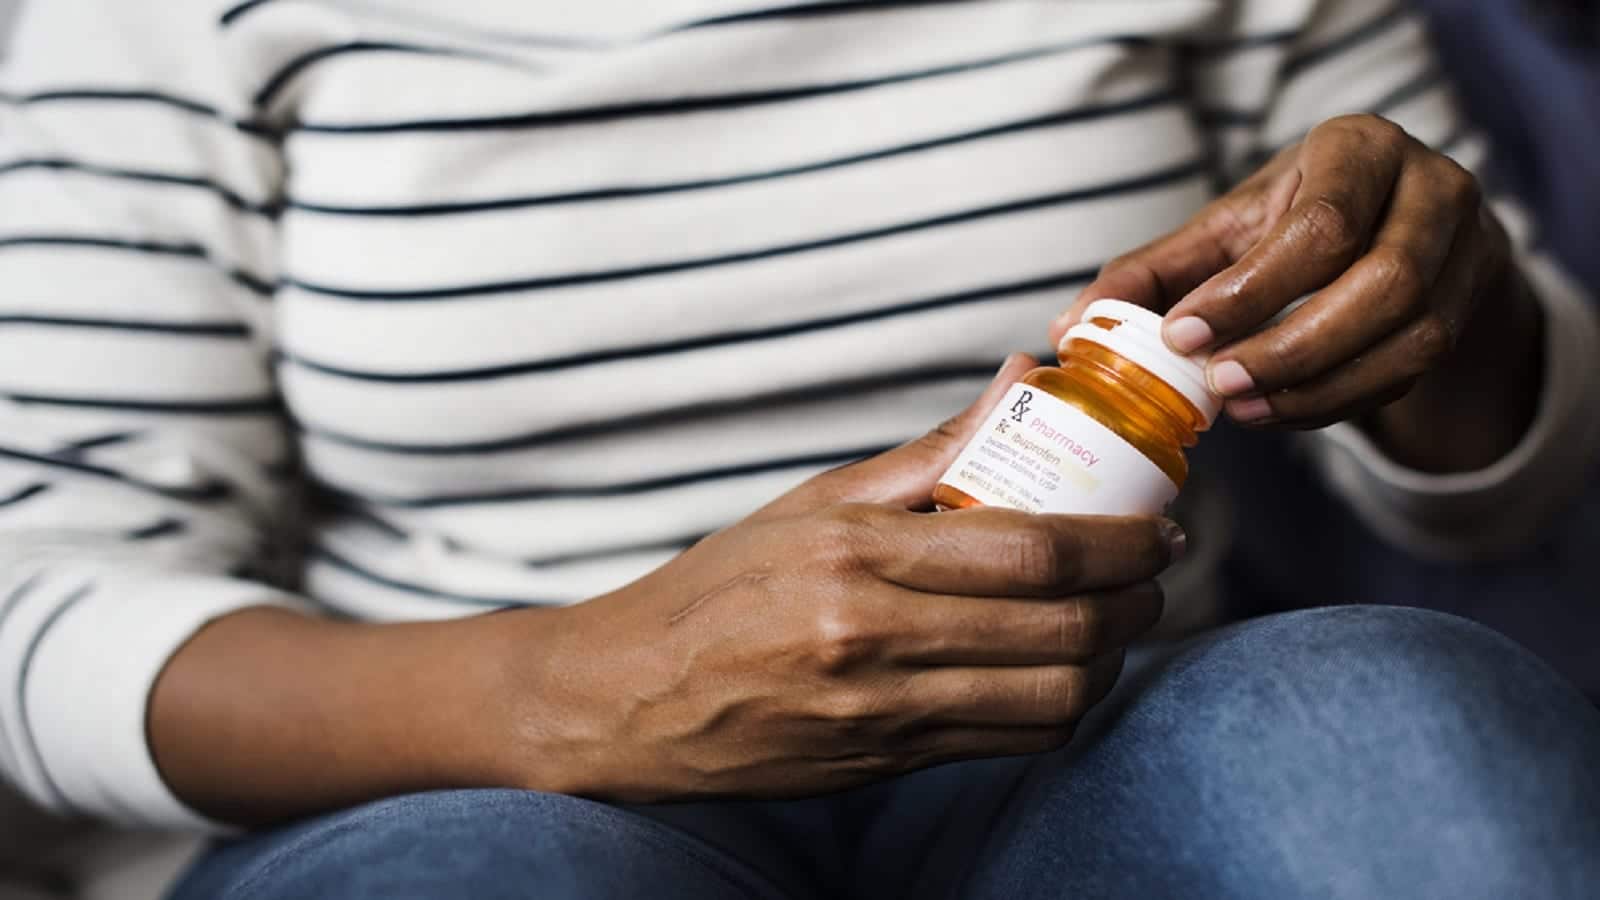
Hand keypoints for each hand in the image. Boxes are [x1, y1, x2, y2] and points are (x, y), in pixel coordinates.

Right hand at [491, 355, 1181, 801]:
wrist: (626, 697)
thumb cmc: (720, 588)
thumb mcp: (813, 504)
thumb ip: (928, 453)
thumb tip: (1021, 379)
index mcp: (854, 553)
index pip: (1030, 545)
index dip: (1120, 540)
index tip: (1158, 525)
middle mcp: (870, 636)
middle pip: (1059, 626)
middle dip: (1135, 600)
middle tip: (1155, 573)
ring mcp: (878, 710)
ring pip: (1050, 697)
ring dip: (1109, 660)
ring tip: (1116, 623)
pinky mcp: (883, 762)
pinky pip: (1009, 743)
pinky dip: (1060, 708)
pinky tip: (1062, 674)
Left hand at [1052, 114, 1541, 469]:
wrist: (1388, 229)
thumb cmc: (1290, 223)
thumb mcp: (1224, 231)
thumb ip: (1150, 273)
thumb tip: (1066, 328)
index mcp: (1359, 148)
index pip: (1320, 225)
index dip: (1250, 291)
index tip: (1183, 334)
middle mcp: (1430, 188)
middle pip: (1382, 282)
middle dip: (1292, 346)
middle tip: (1218, 383)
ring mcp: (1465, 250)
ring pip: (1410, 334)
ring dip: (1318, 384)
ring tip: (1243, 407)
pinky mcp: (1468, 309)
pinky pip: (1411, 371)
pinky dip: (1339, 401)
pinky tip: (1279, 411)